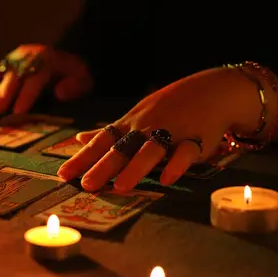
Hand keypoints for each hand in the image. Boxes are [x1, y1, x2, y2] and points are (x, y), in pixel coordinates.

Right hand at [0, 44, 92, 114]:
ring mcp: (14, 57)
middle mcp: (28, 55)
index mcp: (48, 58)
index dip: (26, 95)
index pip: (35, 76)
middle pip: (12, 73)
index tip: (18, 112)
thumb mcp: (83, 79)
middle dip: (3, 93)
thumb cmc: (73, 75)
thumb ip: (76, 86)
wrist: (63, 61)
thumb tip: (59, 92)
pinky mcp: (4, 61)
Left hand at [57, 67, 267, 190]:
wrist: (214, 90)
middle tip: (85, 185)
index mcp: (131, 124)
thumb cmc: (170, 106)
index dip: (82, 158)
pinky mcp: (197, 140)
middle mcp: (147, 128)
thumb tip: (79, 138)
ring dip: (135, 167)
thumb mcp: (136, 115)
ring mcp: (172, 132)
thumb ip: (109, 132)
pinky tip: (167, 180)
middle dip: (103, 166)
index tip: (63, 174)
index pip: (101, 141)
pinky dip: (176, 165)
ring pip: (151, 150)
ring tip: (120, 187)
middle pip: (122, 148)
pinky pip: (186, 152)